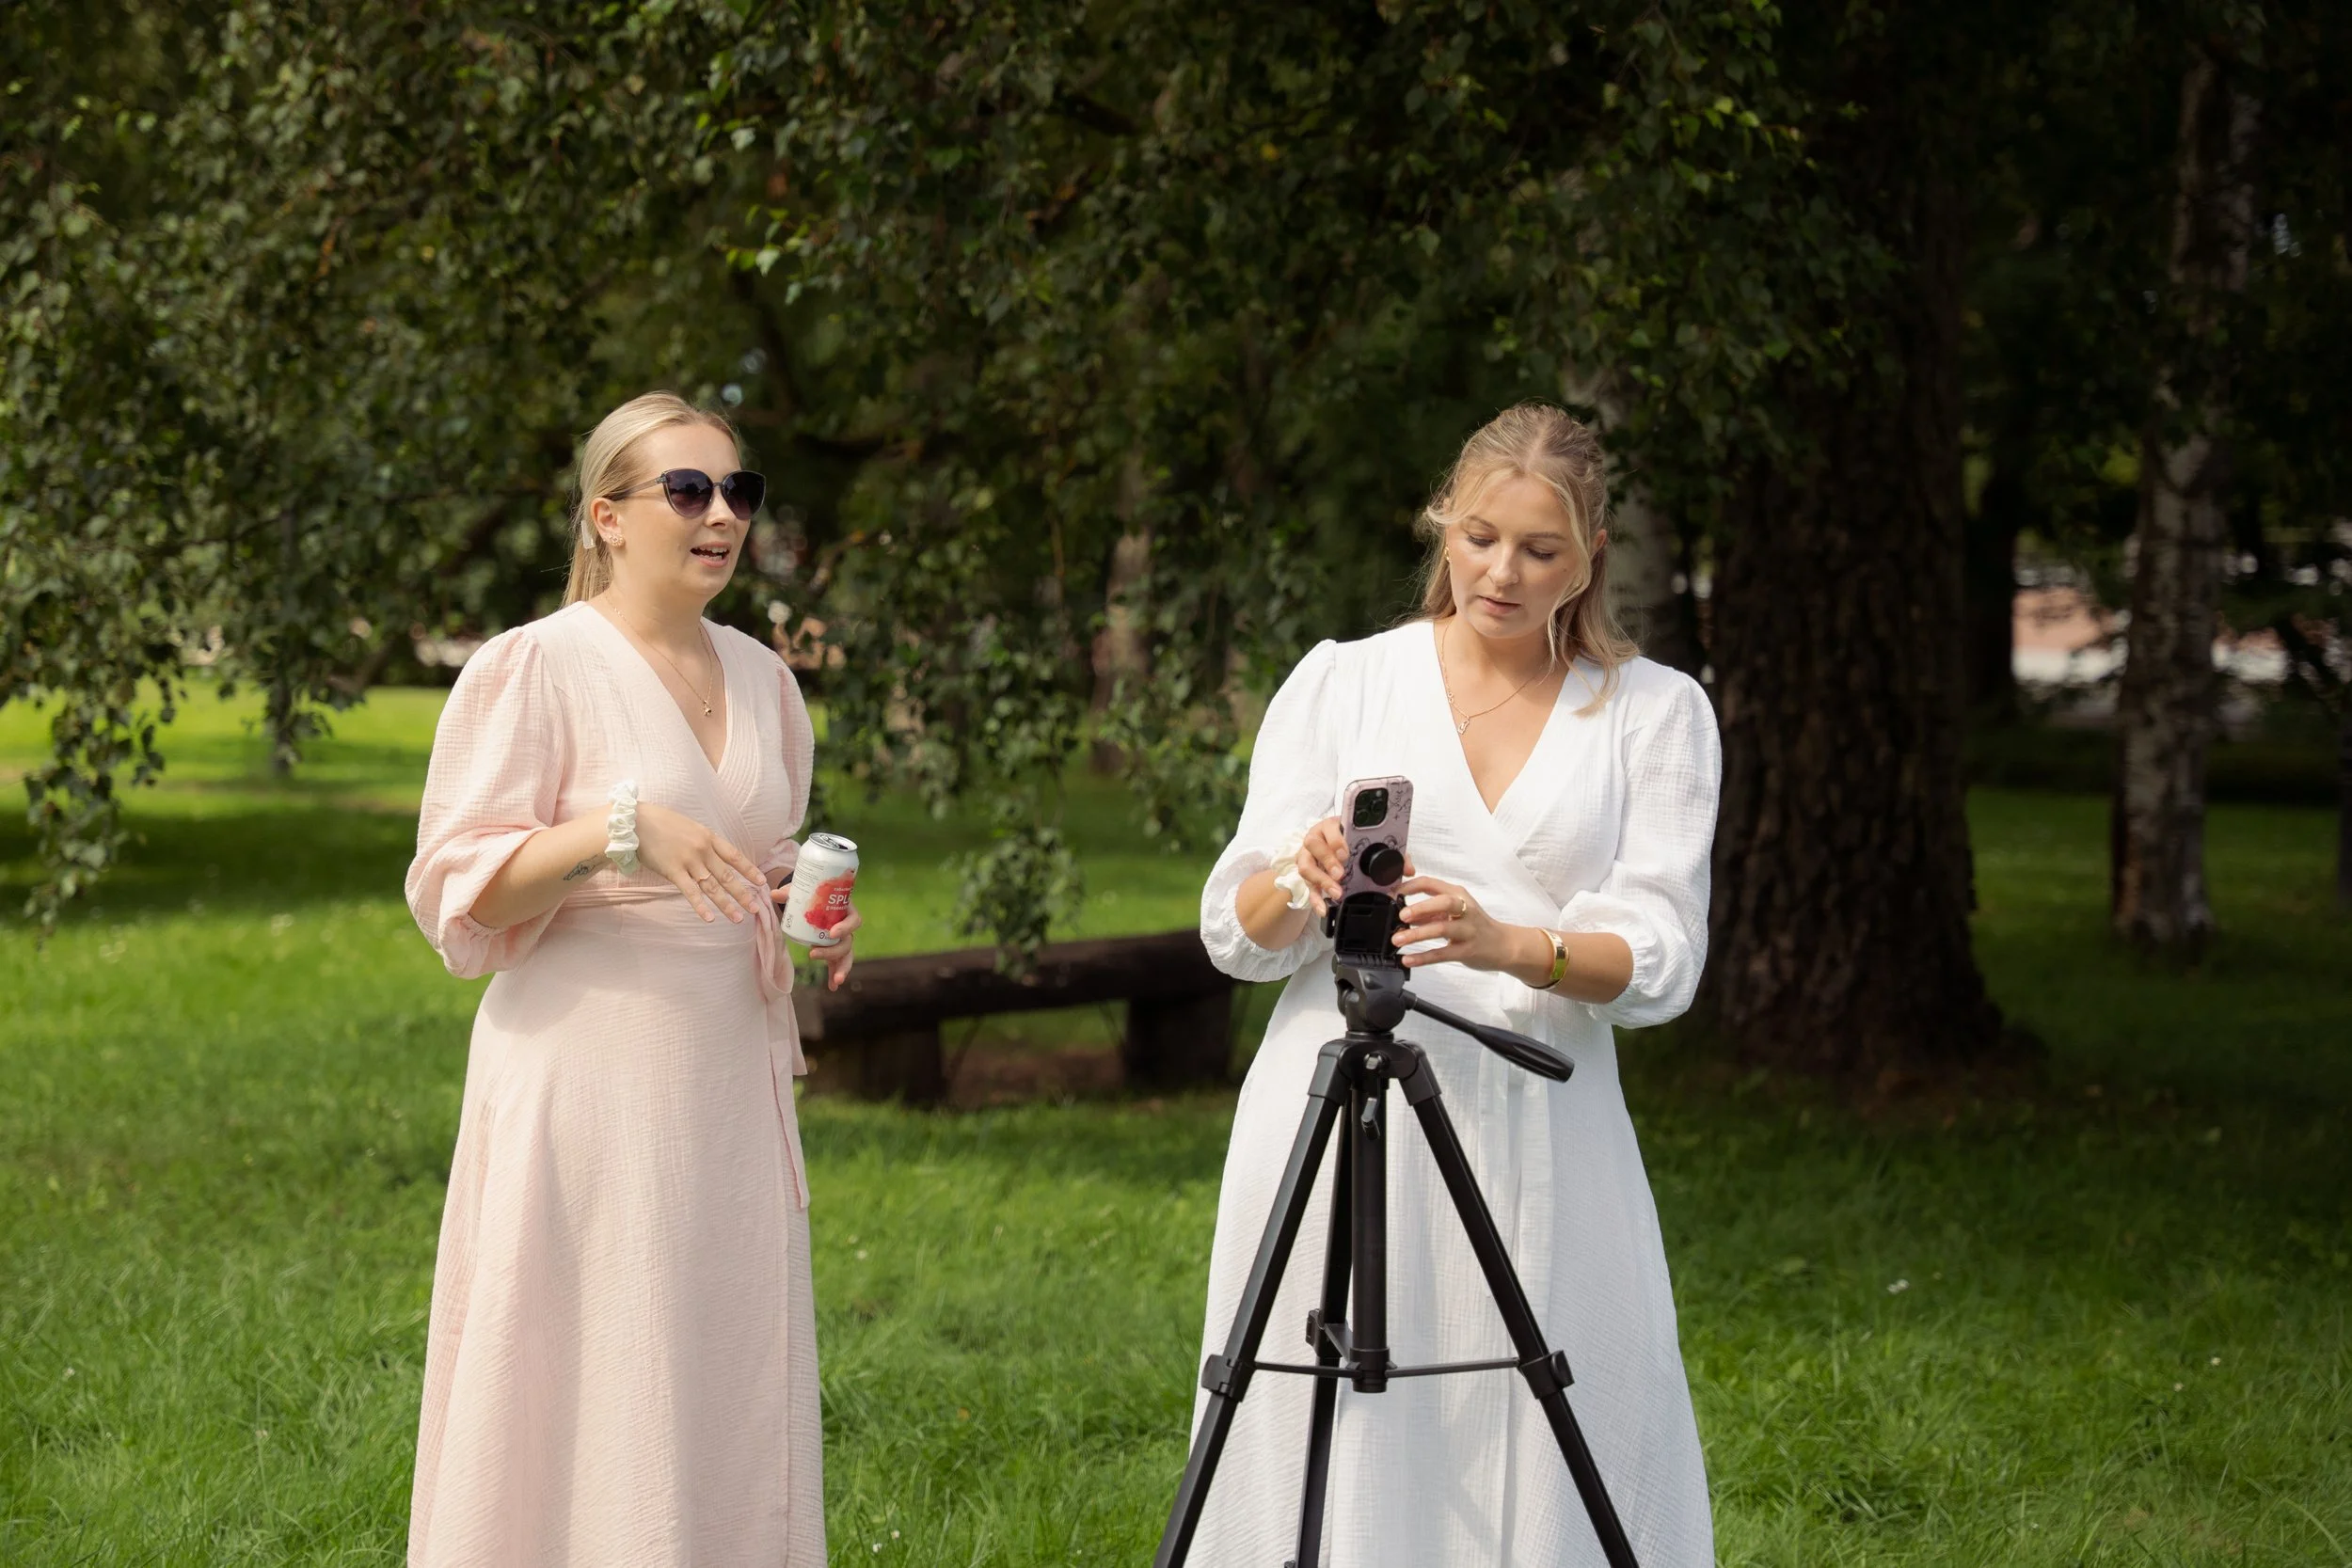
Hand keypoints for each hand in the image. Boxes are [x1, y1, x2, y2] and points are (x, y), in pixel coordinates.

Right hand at [636, 801, 764, 923]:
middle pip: (727, 876)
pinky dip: (700, 907)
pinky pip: (690, 892)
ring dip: (726, 905)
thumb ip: (703, 841)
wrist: (635, 822)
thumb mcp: (689, 827)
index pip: (735, 856)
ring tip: (738, 918)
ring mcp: (689, 861)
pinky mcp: (673, 872)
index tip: (761, 882)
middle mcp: (703, 850)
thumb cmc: (661, 822)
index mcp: (708, 837)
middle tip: (755, 908)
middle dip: (743, 894)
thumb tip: (713, 856)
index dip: (749, 870)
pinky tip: (709, 918)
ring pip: (712, 887)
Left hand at [771, 880, 862, 989]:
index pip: (853, 919)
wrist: (812, 898)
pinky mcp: (834, 949)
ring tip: (836, 980)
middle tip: (813, 954)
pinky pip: (837, 963)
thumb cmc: (810, 892)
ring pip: (846, 955)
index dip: (846, 927)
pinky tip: (832, 987)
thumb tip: (774, 893)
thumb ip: (789, 892)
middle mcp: (845, 926)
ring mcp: (841, 939)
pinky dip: (835, 974)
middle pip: (848, 941)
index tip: (832, 933)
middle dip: (833, 951)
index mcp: (844, 909)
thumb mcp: (801, 891)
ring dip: (842, 968)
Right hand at [1294, 820, 1420, 918]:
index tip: (1346, 854)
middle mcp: (1316, 838)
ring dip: (1322, 880)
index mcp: (1332, 826)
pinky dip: (1316, 899)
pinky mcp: (1307, 875)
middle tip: (1341, 875)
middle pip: (1313, 845)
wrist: (1333, 847)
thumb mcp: (1371, 843)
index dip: (1336, 840)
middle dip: (1328, 861)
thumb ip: (1391, 852)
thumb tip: (1408, 869)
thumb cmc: (1351, 842)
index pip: (1330, 828)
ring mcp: (1307, 856)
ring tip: (1337, 893)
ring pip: (1306, 866)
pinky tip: (1325, 908)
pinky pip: (1307, 887)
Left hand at [1391, 875, 1531, 973]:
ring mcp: (1468, 930)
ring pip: (1442, 929)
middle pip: (1443, 902)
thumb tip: (1402, 915)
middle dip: (1420, 908)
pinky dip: (1423, 957)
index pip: (1431, 883)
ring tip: (1397, 940)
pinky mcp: (1468, 950)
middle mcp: (1465, 910)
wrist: (1505, 945)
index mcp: (1458, 895)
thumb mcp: (1455, 912)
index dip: (1410, 887)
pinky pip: (1442, 954)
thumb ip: (1431, 912)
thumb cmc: (1476, 926)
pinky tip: (1408, 959)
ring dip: (1416, 934)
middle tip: (1401, 915)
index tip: (1393, 894)